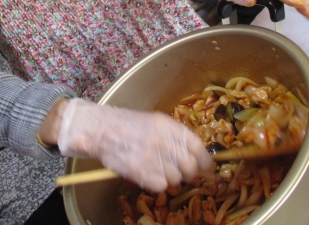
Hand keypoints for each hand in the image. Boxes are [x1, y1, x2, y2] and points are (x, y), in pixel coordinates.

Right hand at [58, 99, 212, 191]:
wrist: (101, 130)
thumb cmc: (129, 125)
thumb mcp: (155, 122)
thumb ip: (175, 135)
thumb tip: (197, 155)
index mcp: (167, 125)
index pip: (196, 145)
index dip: (204, 160)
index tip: (207, 167)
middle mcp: (161, 140)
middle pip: (189, 166)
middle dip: (188, 172)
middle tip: (180, 171)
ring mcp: (150, 156)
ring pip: (175, 179)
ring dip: (170, 178)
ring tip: (158, 169)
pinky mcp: (139, 171)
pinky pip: (160, 186)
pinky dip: (157, 183)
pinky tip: (149, 174)